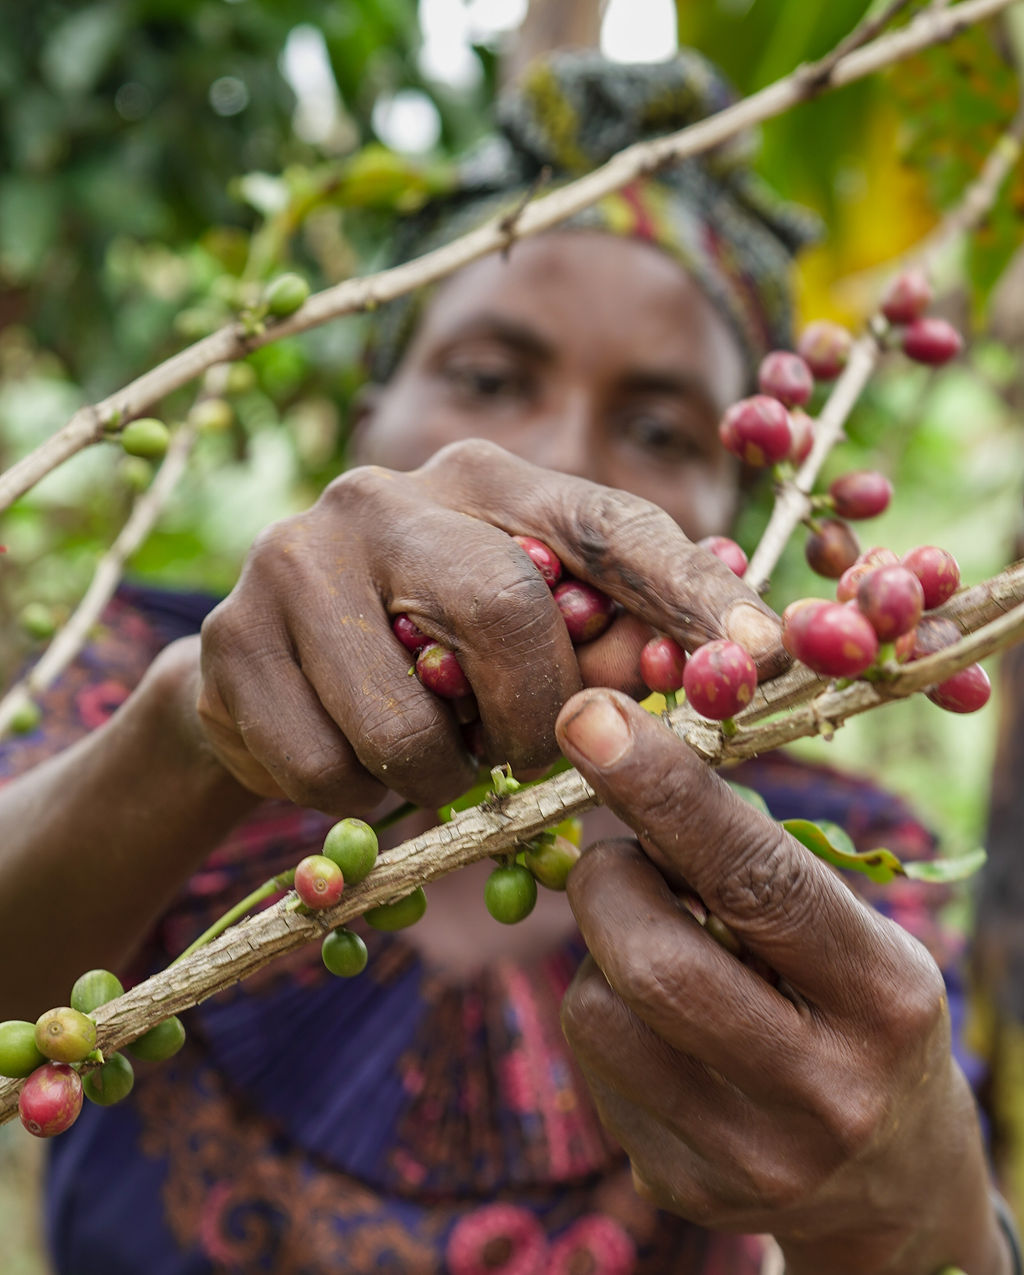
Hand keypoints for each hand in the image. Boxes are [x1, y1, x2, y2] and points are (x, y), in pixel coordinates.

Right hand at [196, 440, 783, 814]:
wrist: (267, 676)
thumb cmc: (426, 655)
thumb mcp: (525, 636)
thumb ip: (616, 643)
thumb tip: (738, 662)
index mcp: (483, 478)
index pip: (608, 523)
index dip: (689, 592)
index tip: (764, 656)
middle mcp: (385, 495)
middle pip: (505, 613)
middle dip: (535, 718)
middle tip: (528, 752)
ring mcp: (296, 559)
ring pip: (408, 723)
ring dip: (443, 774)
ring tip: (431, 752)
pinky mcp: (231, 639)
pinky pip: (330, 770)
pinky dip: (363, 799)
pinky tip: (354, 760)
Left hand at [555, 689, 1007, 1274]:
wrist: (894, 1183)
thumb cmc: (857, 1011)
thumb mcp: (848, 933)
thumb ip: (750, 870)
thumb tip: (615, 780)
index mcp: (883, 994)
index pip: (758, 879)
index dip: (663, 791)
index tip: (587, 719)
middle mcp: (826, 1089)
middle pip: (654, 960)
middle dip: (606, 878)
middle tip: (617, 856)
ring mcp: (752, 1157)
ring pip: (597, 1010)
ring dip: (599, 947)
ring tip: (657, 946)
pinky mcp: (686, 1188)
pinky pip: (592, 1062)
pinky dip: (606, 1010)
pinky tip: (662, 1026)